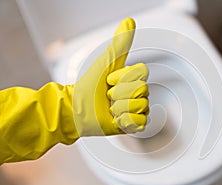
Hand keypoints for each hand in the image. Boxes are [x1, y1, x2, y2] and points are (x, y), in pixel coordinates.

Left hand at [72, 18, 148, 135]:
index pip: (142, 73)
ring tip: (110, 108)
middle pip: (142, 90)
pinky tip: (115, 119)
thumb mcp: (106, 62)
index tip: (109, 80)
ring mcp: (136, 109)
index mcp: (133, 79)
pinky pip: (140, 122)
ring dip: (120, 107)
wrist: (78, 109)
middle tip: (108, 96)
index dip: (124, 77)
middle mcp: (137, 93)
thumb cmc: (89, 86)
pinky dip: (124, 120)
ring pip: (141, 106)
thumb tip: (129, 22)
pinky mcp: (133, 125)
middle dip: (119, 93)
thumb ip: (120, 43)